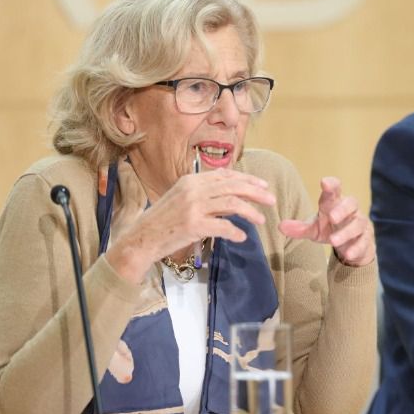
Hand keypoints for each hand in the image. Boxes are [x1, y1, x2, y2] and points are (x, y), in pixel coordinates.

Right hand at [106, 169, 276, 282]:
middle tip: (271, 200)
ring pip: (232, 204)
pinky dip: (236, 232)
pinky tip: (242, 237)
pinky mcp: (193, 225)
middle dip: (256, 192)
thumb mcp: (181, 198)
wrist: (142, 238)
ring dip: (250, 212)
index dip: (247, 179)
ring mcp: (193, 207)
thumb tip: (233, 194)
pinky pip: (223, 226)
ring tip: (261, 220)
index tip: (263, 185)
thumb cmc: (163, 220)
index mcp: (191, 180)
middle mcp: (193, 190)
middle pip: (233, 186)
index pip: (226, 175)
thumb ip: (204, 193)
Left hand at [278, 177, 375, 266]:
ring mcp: (360, 224)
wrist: (352, 247)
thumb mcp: (314, 230)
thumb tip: (280, 226)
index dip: (331, 184)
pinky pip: (364, 241)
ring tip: (333, 241)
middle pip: (351, 202)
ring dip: (346, 232)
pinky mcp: (366, 239)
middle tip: (332, 217)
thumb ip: (299, 228)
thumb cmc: (331, 230)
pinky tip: (348, 254)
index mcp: (335, 203)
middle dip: (342, 209)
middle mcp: (350, 211)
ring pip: (358, 223)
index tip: (324, 182)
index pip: (335, 189)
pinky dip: (356, 247)